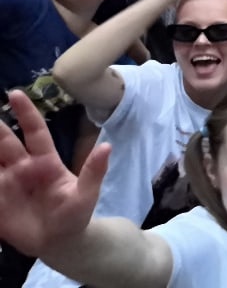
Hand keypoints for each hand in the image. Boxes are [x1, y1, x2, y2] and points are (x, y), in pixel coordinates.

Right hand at [0, 90, 109, 257]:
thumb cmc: (75, 214)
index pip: (34, 132)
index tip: (15, 93)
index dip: (26, 113)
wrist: (61, 242)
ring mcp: (7, 184)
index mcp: (45, 162)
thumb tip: (108, 146)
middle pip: (5, 143)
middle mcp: (22, 168)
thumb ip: (94, 171)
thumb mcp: (86, 194)